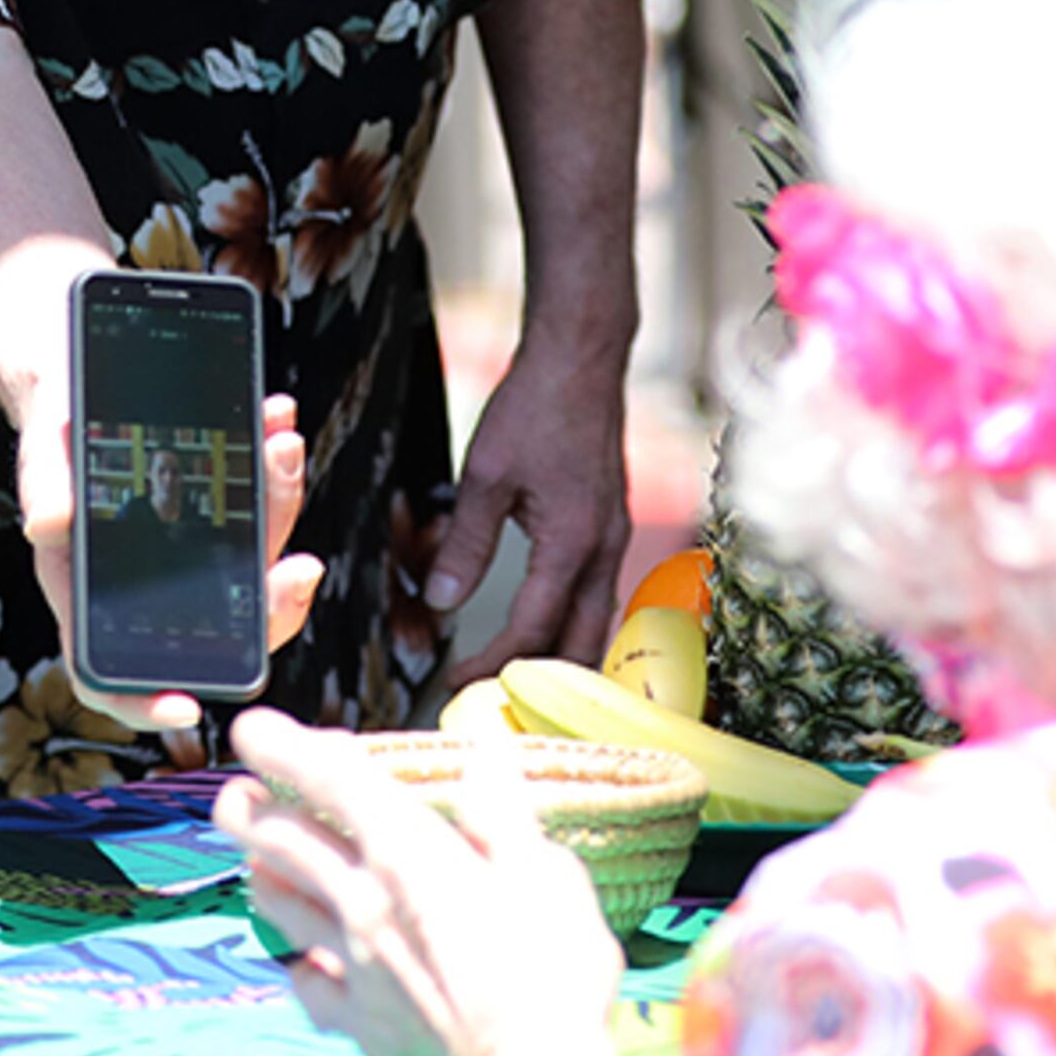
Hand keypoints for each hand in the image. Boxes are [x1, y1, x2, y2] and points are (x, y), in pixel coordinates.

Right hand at [19, 392, 323, 736]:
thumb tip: (47, 524)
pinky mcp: (223, 511)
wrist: (77, 391)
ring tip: (283, 446)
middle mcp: (151, 585)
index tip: (187, 707)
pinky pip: (261, 503)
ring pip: (254, 558)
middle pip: (219, 623)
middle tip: (302, 567)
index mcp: (92, 594)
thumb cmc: (54, 437)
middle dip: (269, 601)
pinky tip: (276, 420)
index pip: (113, 672)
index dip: (145, 703)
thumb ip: (44, 487)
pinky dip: (272, 464)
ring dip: (279, 505)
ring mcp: (194, 551)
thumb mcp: (42, 455)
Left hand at [218, 709, 623, 1055]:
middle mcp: (364, 902)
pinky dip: (298, 965)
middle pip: (284, 843)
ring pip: (281, 908)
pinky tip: (302, 963)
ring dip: (261, 876)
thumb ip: (501, 813)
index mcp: (408, 854)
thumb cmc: (551, 972)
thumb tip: (482, 755)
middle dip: (250, 811)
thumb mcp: (546, 873)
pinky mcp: (358, 1023)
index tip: (250, 727)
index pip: (331, 783)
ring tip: (253, 862)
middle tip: (233, 795)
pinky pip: (307, 985)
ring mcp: (353, 966)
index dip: (285, 748)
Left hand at [430, 336, 630, 688]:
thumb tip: (442, 601)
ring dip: (562, 654)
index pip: (534, 628)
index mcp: (573, 542)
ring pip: (596, 620)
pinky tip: (549, 624)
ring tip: (519, 676)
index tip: (457, 681)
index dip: (494, 664)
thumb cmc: (536, 407)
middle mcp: (603, 547)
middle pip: (581, 642)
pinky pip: (600, 591)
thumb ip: (465, 544)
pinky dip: (575, 620)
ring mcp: (614, 535)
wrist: (582, 358)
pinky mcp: (611, 521)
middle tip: (493, 698)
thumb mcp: (486, 476)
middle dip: (541, 680)